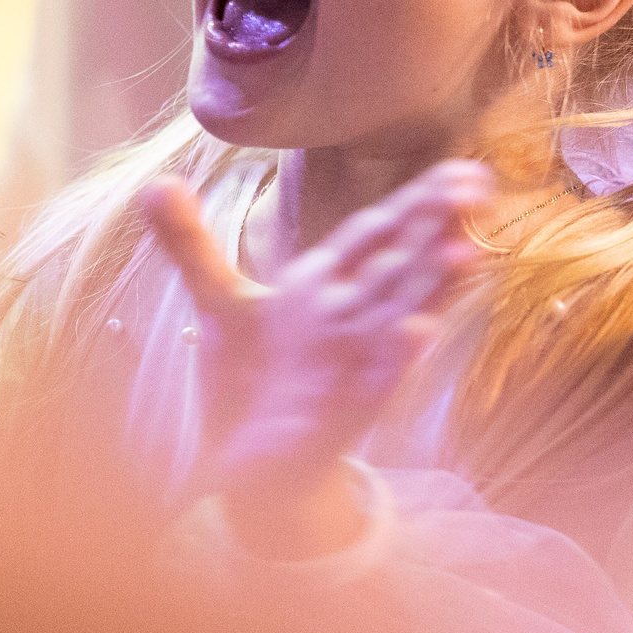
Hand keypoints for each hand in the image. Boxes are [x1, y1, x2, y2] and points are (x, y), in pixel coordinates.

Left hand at [142, 161, 490, 510]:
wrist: (250, 462)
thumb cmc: (251, 379)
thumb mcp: (220, 304)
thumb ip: (193, 242)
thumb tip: (156, 182)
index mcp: (329, 284)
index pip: (379, 232)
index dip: (414, 200)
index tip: (455, 170)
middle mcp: (352, 316)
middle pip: (403, 260)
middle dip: (437, 224)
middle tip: (476, 184)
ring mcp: (356, 360)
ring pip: (404, 311)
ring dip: (435, 284)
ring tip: (464, 250)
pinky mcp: (347, 408)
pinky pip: (380, 379)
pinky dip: (399, 356)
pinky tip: (418, 332)